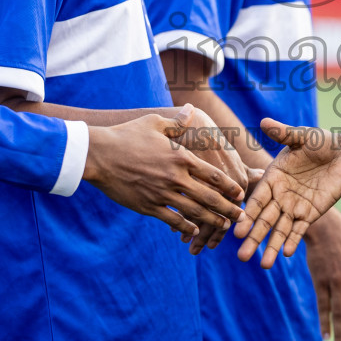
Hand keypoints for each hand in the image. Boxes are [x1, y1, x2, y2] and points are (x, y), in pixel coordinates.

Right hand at [85, 111, 245, 252]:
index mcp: (181, 157)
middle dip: (228, 208)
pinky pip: (172, 220)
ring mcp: (162, 193)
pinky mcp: (148, 206)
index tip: (241, 192)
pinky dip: (185, 226)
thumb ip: (177, 122)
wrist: (99, 155)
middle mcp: (175, 177)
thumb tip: (191, 110)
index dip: (230, 186)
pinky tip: (194, 231)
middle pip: (210, 197)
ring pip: (194, 212)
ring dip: (211, 220)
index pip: (213, 174)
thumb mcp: (153, 122)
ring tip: (223, 226)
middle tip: (241, 216)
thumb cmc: (126, 135)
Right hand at [236, 120, 340, 267]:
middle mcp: (279, 196)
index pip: (256, 200)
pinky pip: (300, 230)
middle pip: (264, 221)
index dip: (247, 215)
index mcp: (272, 178)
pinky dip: (293, 241)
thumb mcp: (302, 137)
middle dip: (254, 238)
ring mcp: (294, 207)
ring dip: (272, 247)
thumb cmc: (320, 143)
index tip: (236, 230)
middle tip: (242, 257)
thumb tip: (265, 122)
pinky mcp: (310, 214)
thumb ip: (284, 133)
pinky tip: (287, 254)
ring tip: (263, 265)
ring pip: (280, 230)